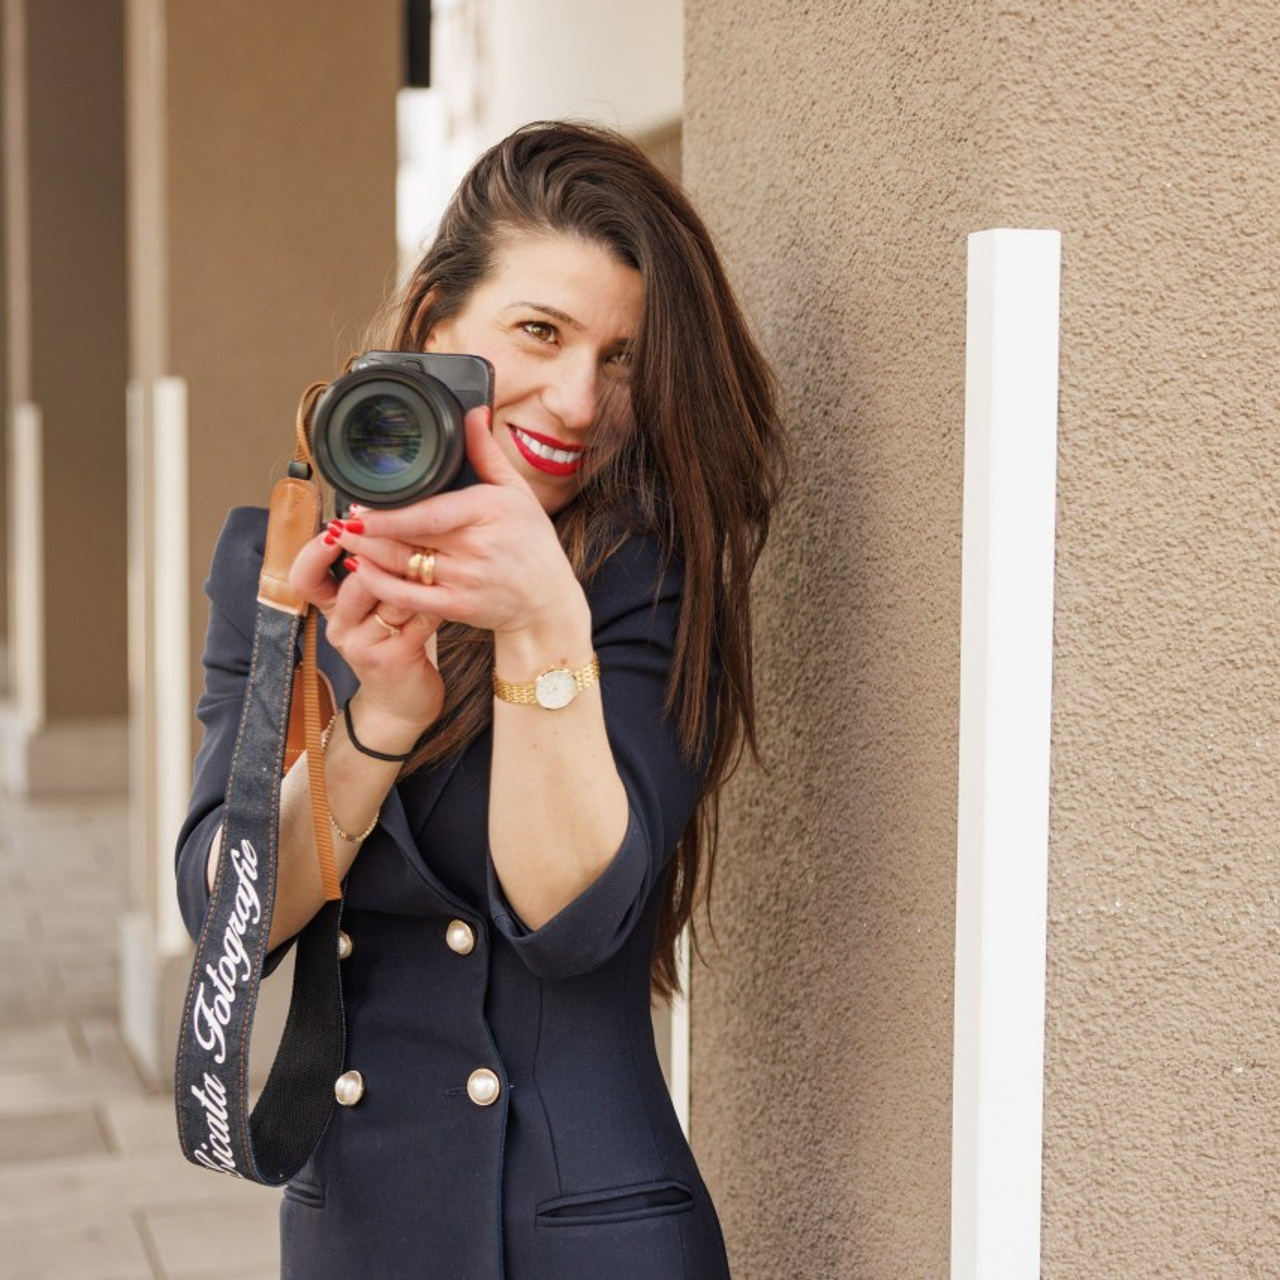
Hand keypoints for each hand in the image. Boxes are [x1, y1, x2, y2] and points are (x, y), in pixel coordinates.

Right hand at [288, 526, 444, 749]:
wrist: (401, 705)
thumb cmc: (391, 646)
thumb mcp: (371, 611)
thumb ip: (371, 575)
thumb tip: (382, 522)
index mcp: (331, 611)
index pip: (304, 578)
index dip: (314, 551)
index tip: (337, 527)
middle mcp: (340, 629)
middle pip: (357, 580)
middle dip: (385, 555)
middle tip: (410, 532)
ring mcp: (364, 647)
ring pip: (390, 597)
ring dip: (416, 575)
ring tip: (436, 555)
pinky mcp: (392, 660)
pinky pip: (416, 618)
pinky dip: (434, 601)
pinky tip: (448, 590)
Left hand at [323, 408, 589, 646]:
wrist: (546, 602)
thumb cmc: (533, 544)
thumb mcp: (517, 493)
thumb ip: (487, 453)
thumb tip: (473, 412)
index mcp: (489, 511)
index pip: (429, 511)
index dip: (388, 512)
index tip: (358, 505)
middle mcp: (477, 547)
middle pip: (408, 536)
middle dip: (368, 529)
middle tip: (343, 518)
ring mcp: (466, 580)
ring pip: (402, 565)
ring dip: (366, 553)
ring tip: (344, 539)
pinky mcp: (457, 607)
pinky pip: (408, 597)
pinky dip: (380, 584)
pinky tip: (362, 570)